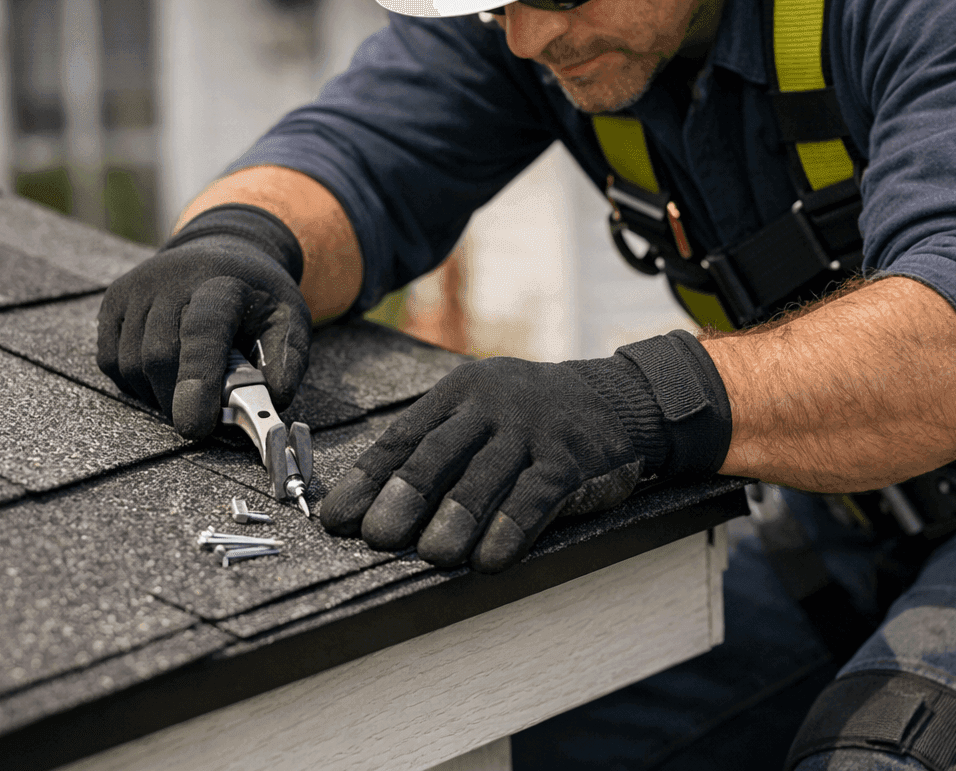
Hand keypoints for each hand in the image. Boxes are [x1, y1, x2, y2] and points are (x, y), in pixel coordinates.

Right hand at [98, 204, 310, 438]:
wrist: (224, 252)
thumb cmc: (257, 297)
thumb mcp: (289, 318)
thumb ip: (287, 360)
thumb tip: (272, 400)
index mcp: (222, 281)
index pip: (202, 331)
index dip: (197, 379)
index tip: (196, 425)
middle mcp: (172, 277)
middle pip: (159, 356)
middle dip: (178, 400)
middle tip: (201, 416)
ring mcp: (138, 286)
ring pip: (131, 364)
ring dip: (156, 394)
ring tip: (187, 388)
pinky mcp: (114, 297)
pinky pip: (110, 359)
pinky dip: (133, 382)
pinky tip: (161, 374)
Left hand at [320, 330, 731, 572]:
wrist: (617, 399)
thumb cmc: (532, 419)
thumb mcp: (482, 415)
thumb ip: (437, 452)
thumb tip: (375, 510)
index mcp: (459, 395)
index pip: (403, 438)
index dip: (368, 481)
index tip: (338, 518)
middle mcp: (492, 407)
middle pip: (437, 454)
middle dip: (403, 498)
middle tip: (378, 537)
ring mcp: (532, 431)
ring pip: (484, 479)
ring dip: (455, 522)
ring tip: (433, 556)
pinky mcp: (570, 460)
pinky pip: (535, 499)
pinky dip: (510, 532)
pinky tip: (491, 561)